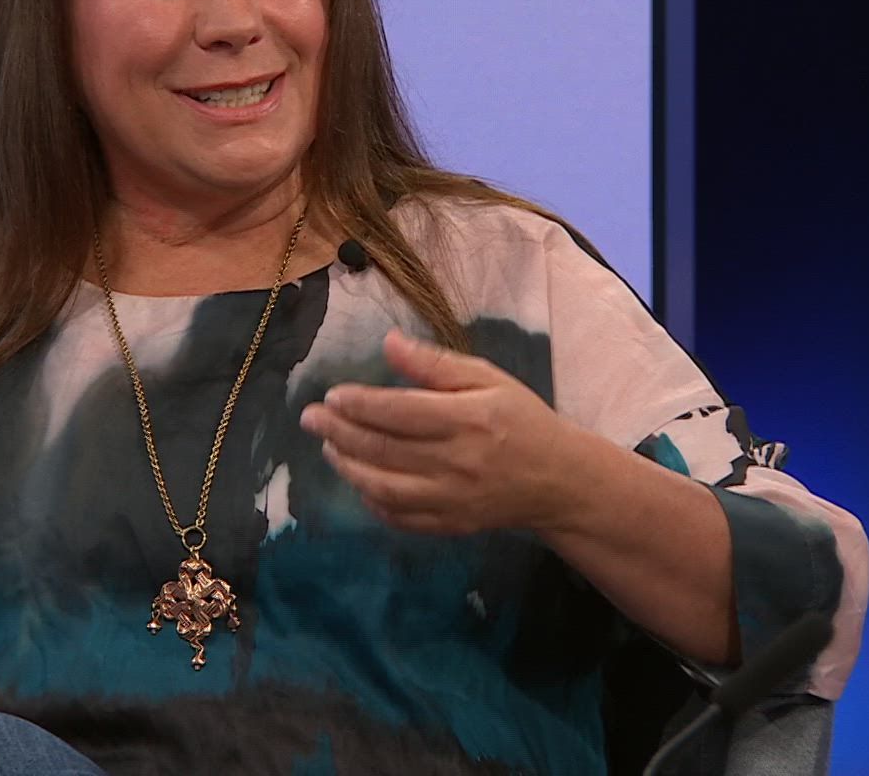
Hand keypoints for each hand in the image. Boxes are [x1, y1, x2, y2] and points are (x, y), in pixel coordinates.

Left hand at [300, 329, 582, 535]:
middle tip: (310, 418)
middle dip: (338, 432)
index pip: (398, 412)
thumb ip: (435, 364)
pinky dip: (371, 500)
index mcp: (468, 419)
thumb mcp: (487, 378)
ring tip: (328, 447)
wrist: (558, 479)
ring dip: (347, 466)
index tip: (331, 395)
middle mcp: (458, 462)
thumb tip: (388, 342)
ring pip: (382, 486)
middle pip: (382, 448)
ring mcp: (453, 499)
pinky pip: (399, 517)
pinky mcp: (451, 525)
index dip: (357, 404)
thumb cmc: (520, 419)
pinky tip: (359, 480)